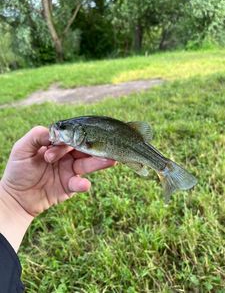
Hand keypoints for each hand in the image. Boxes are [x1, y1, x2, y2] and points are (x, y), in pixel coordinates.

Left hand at [0, 126, 114, 216]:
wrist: (17, 196)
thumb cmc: (18, 170)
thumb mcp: (22, 149)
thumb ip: (36, 136)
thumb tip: (54, 132)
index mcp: (57, 144)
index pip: (70, 136)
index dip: (72, 138)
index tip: (65, 144)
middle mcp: (67, 156)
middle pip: (84, 149)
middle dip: (95, 146)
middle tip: (107, 145)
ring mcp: (70, 170)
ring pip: (87, 164)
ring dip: (98, 162)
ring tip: (110, 160)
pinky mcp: (70, 186)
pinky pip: (79, 184)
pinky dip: (82, 184)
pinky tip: (83, 184)